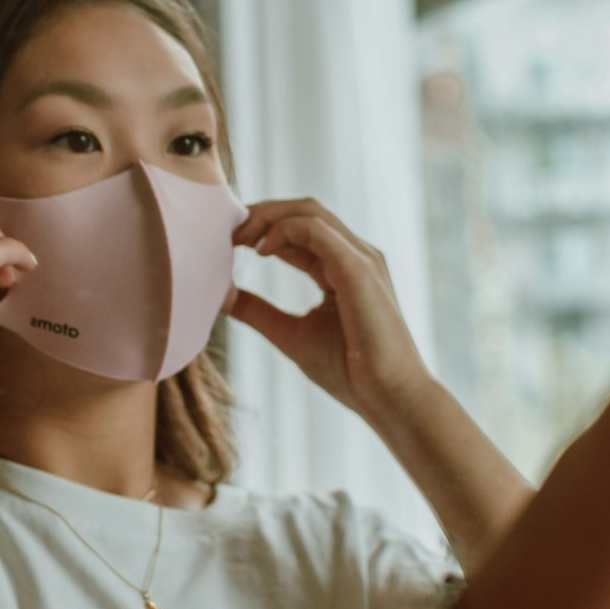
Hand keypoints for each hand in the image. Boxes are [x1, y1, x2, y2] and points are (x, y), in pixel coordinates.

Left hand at [227, 198, 430, 423]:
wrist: (388, 397)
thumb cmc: (349, 372)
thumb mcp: (289, 334)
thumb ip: (258, 311)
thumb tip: (222, 296)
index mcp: (342, 268)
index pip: (300, 230)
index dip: (261, 227)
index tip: (228, 240)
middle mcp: (355, 256)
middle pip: (303, 211)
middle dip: (262, 213)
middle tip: (227, 231)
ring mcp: (360, 259)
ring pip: (309, 212)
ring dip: (268, 217)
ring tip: (239, 237)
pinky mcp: (358, 269)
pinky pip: (317, 230)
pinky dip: (284, 230)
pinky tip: (261, 250)